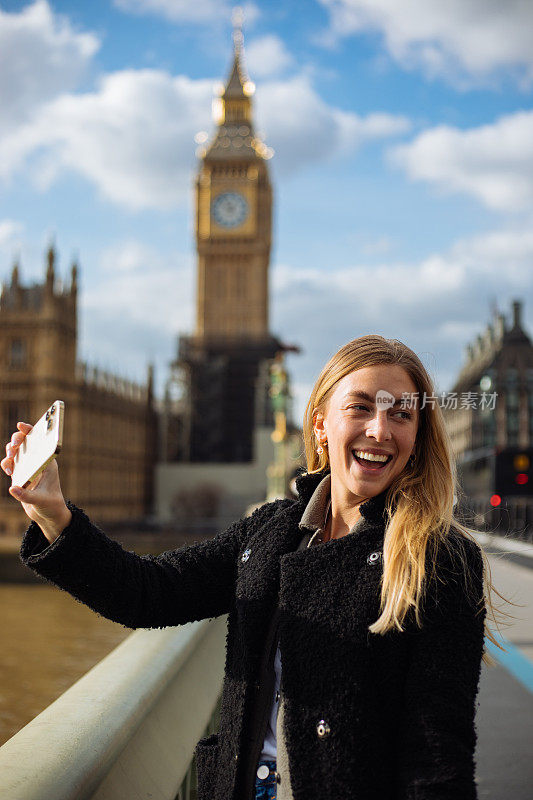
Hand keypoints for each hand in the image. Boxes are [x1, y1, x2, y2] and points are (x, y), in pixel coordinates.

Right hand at [1, 422, 71, 542]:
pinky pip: (10, 464)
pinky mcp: (20, 474)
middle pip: (26, 442)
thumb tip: (12, 489)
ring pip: (16, 451)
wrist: (48, 514)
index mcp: (48, 461)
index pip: (40, 440)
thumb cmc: (51, 504)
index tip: (21, 425)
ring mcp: (28, 467)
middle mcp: (38, 461)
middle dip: (17, 439)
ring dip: (11, 451)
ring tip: (10, 459)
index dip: (30, 430)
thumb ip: (26, 495)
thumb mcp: (41, 500)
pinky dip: (6, 464)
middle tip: (14, 446)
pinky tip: (9, 471)